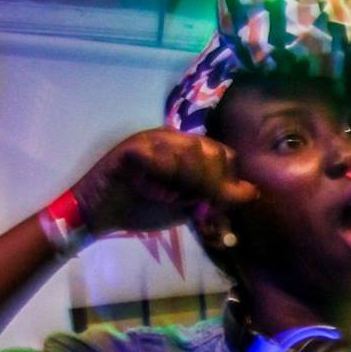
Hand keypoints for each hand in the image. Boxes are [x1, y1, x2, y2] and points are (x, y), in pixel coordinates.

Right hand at [68, 130, 258, 242]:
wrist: (99, 213)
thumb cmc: (142, 207)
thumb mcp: (187, 206)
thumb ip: (214, 197)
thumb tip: (251, 192)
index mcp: (185, 149)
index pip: (223, 154)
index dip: (225, 180)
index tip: (216, 204)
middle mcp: (170, 138)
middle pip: (210, 151)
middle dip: (209, 183)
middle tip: (194, 204)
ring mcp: (149, 140)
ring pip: (189, 152)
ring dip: (187, 182)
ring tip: (172, 198)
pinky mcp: (130, 149)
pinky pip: (159, 157)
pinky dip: (164, 176)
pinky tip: (158, 191)